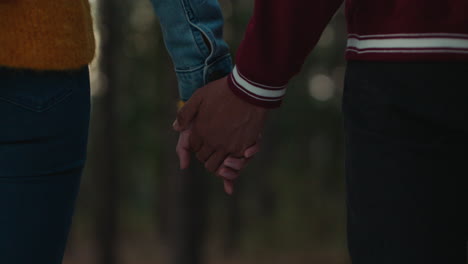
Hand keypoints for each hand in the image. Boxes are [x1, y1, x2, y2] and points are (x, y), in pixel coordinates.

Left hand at [174, 76, 267, 191]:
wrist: (248, 90)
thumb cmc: (222, 91)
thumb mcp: (199, 97)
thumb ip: (185, 113)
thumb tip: (175, 128)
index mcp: (200, 131)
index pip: (193, 147)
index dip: (197, 144)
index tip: (204, 138)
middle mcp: (212, 142)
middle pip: (204, 159)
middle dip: (206, 154)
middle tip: (212, 146)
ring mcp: (228, 147)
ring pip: (217, 166)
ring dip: (217, 161)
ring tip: (222, 153)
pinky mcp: (243, 148)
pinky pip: (234, 163)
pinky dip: (232, 161)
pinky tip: (234, 152)